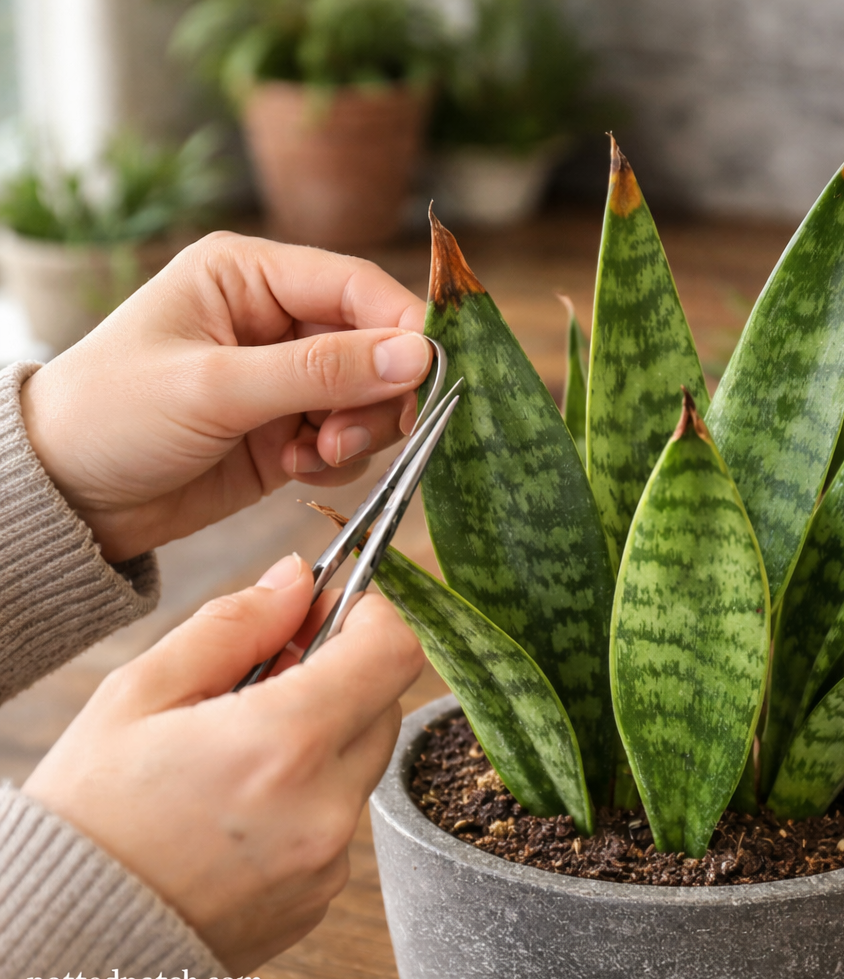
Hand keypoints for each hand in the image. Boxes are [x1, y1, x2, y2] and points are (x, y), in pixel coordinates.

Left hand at [20, 232, 430, 562]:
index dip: (403, 327)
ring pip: (369, 397)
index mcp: (249, 276)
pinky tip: (298, 469)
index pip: (356, 286)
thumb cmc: (114, 417)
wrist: (71, 498)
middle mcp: (275, 320)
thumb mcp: (215, 387)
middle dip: (375, 394)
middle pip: (374, 345)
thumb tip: (418, 356)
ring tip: (316, 455)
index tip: (432, 376)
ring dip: (358, 431)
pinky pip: (349, 439)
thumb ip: (319, 372)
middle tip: (348, 436)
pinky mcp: (289, 430)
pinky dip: (340, 459)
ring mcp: (285, 379)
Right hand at [22, 553, 423, 974]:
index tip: (332, 610)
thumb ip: (235, 624)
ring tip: (242, 746)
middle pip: (383, 705)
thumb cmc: (90, 810)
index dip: (370, 616)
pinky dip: (310, 793)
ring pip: (361, 761)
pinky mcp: (320, 896)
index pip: (392, 652)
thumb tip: (297, 579)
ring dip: (323, 735)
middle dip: (340, 674)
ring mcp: (327, 861)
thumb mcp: (142, 692)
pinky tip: (242, 802)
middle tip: (269, 673)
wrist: (64, 939)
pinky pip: (340, 817)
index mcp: (284, 745)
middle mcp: (325, 808)